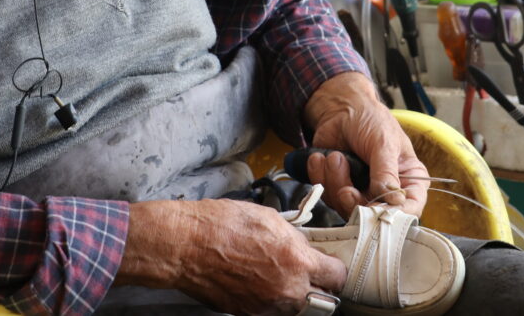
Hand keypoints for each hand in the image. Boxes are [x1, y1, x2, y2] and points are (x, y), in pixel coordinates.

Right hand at [117, 198, 345, 314]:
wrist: (185, 245)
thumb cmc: (222, 225)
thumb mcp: (269, 218)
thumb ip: (295, 238)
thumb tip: (305, 246)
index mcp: (297, 262)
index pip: (338, 277)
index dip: (336, 268)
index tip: (331, 264)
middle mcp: (286, 290)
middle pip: (322, 300)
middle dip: (319, 286)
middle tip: (310, 272)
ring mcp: (266, 306)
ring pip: (295, 307)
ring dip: (295, 294)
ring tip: (279, 274)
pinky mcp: (247, 314)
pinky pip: (270, 310)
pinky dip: (270, 299)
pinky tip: (258, 280)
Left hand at [303, 72, 428, 217]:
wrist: (341, 108)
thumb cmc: (371, 119)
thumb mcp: (384, 143)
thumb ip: (386, 172)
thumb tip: (393, 200)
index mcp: (407, 178)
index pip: (410, 207)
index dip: (395, 216)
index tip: (376, 212)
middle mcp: (385, 189)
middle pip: (373, 215)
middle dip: (354, 201)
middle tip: (345, 189)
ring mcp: (361, 189)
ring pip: (346, 206)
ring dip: (335, 182)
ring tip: (334, 157)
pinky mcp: (337, 186)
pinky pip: (326, 195)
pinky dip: (320, 176)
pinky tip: (321, 158)